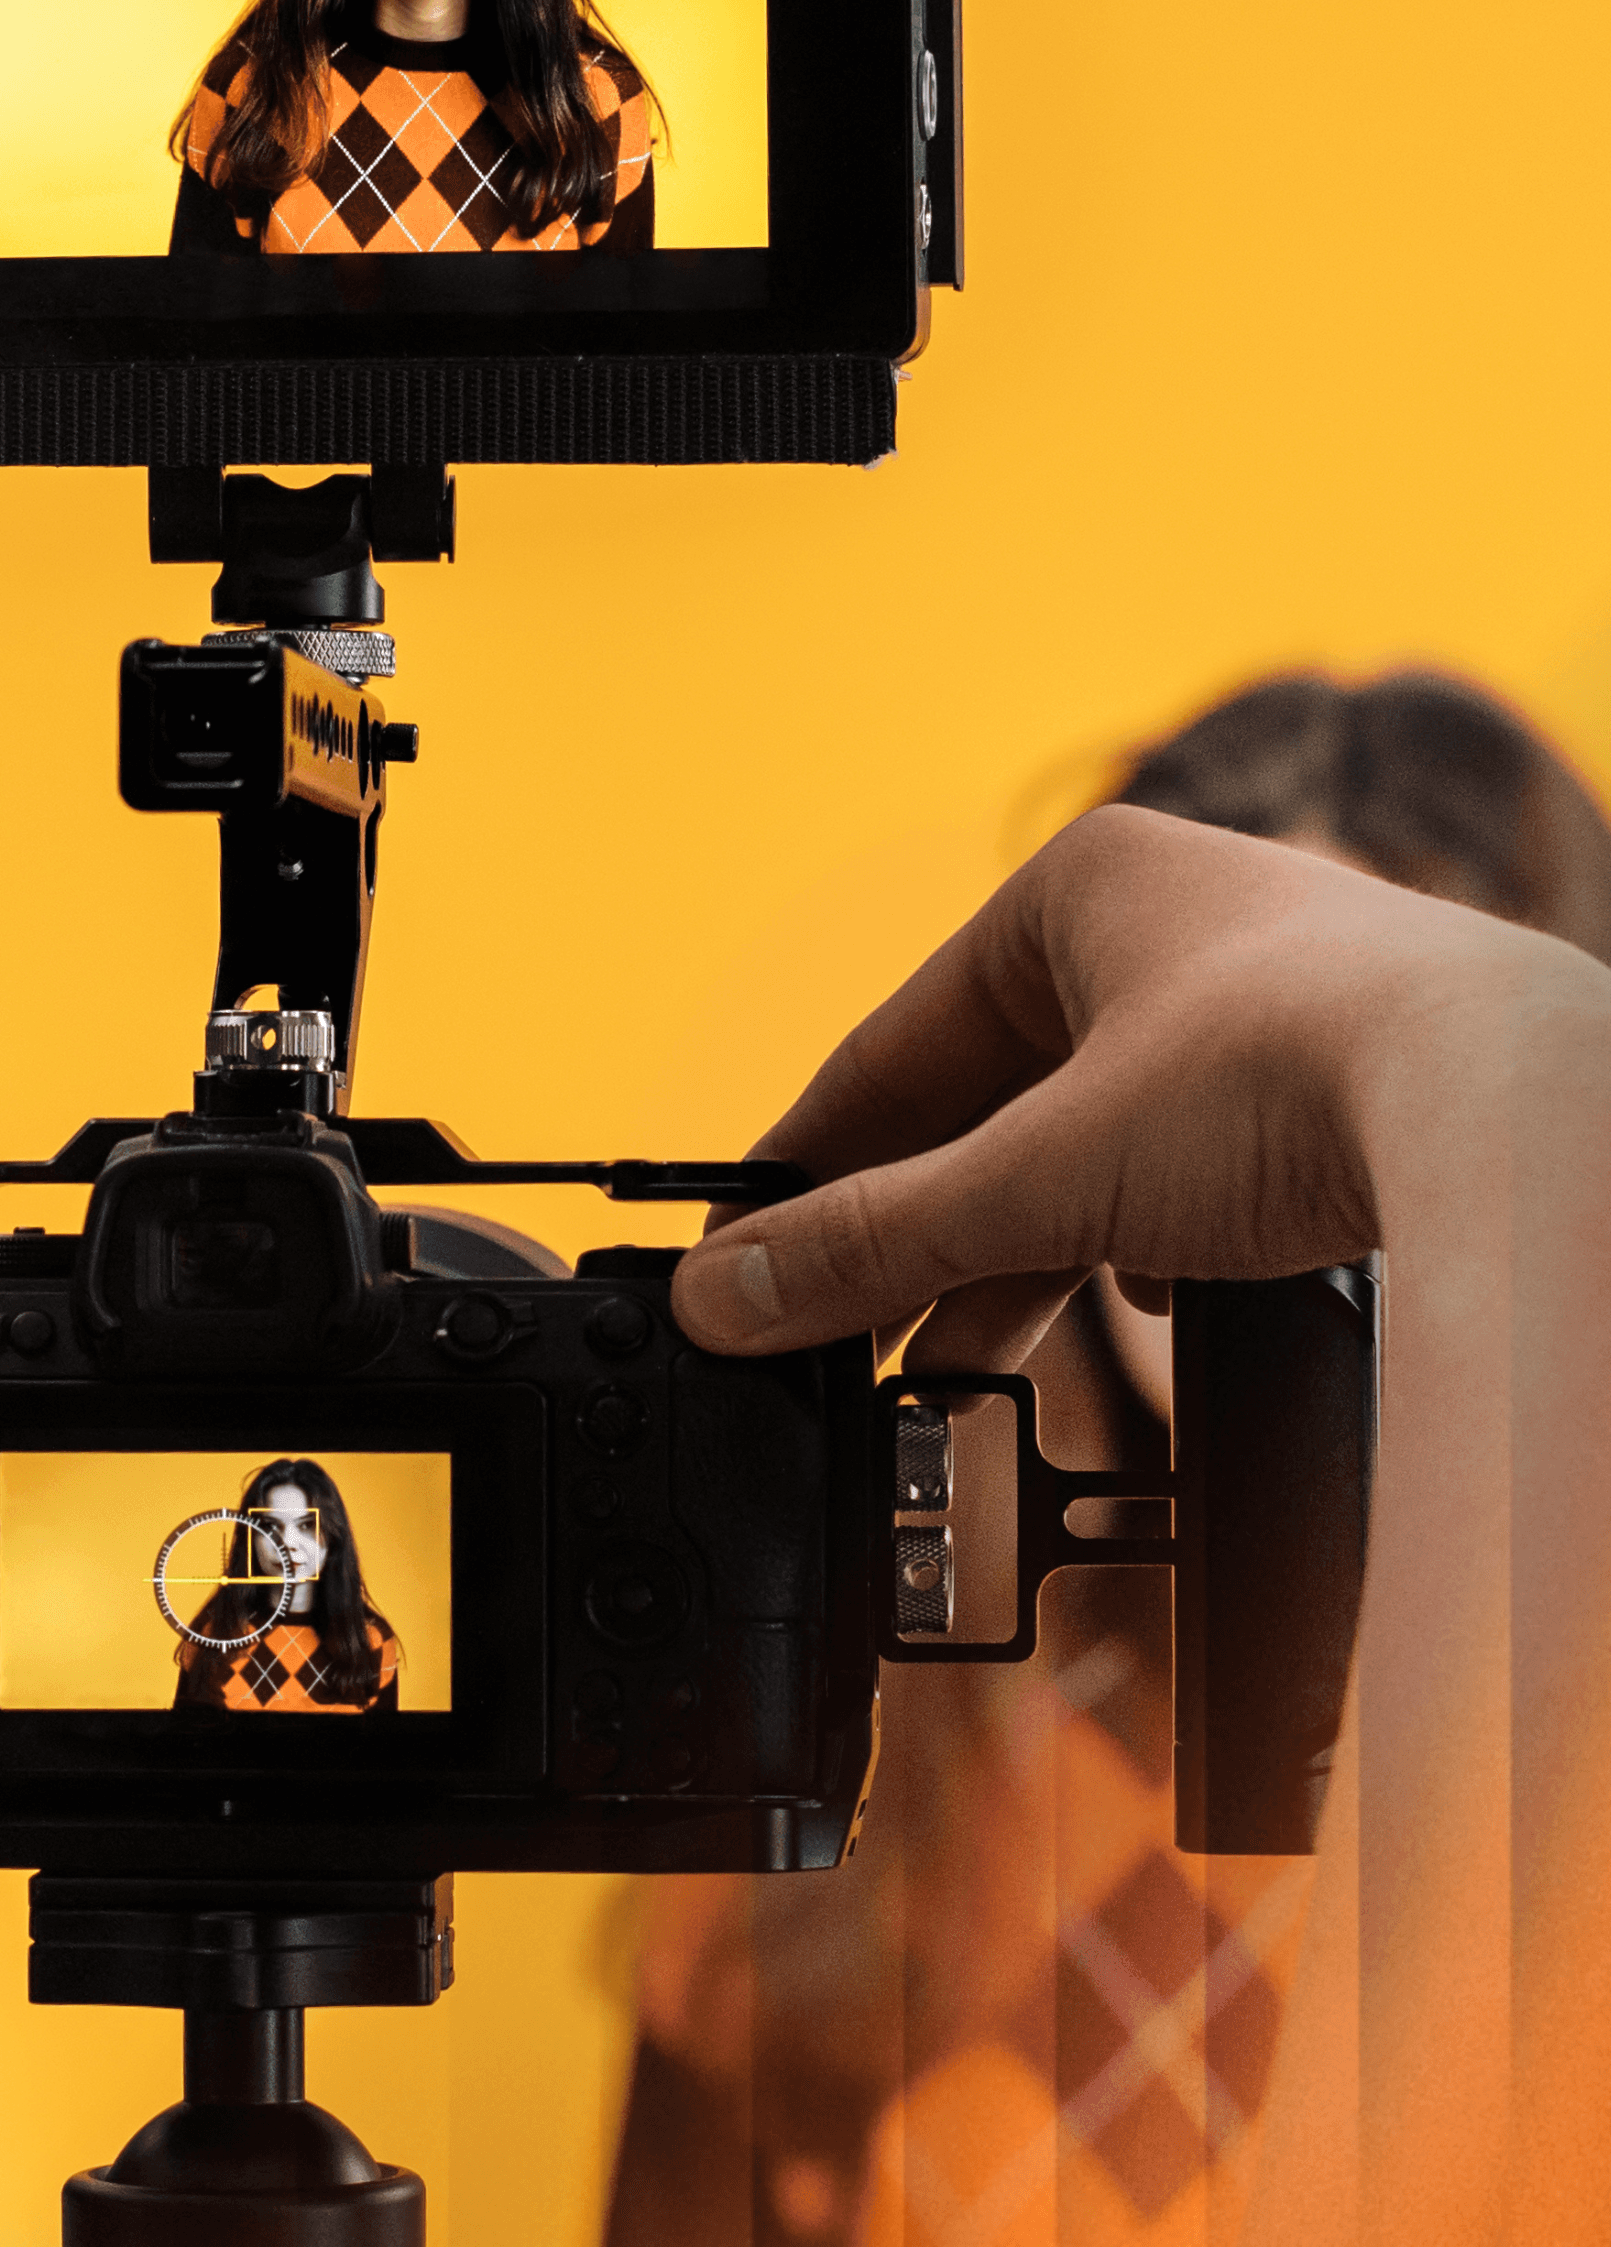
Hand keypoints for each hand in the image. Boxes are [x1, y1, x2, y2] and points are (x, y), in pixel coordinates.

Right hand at [671, 804, 1533, 1370]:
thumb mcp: (1045, 1176)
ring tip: (951, 1358)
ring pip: (1092, 1144)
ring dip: (1021, 1257)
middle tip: (838, 1336)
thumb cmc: (1302, 1071)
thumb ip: (877, 1240)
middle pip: (990, 1102)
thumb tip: (729, 1293)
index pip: (894, 1042)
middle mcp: (1171, 924)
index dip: (810, 1164)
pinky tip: (1136, 1309)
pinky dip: (1140, 1246)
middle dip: (919, 1231)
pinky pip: (1191, 1171)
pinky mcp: (1334, 1085)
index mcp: (1080, 888)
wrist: (1518, 1118)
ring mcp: (1261, 1003)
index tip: (747, 1258)